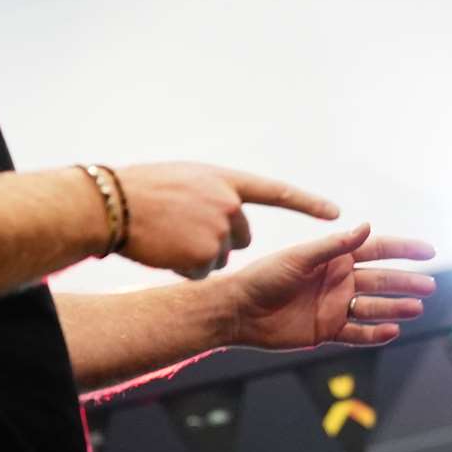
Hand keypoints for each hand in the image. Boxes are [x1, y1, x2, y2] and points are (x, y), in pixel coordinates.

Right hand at [114, 162, 338, 279]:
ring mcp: (218, 232)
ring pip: (218, 257)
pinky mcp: (203, 258)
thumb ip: (214, 192)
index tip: (338, 215)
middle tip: (186, 230)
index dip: (308, 204)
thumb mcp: (186, 178)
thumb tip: (228, 209)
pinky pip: (201, 272)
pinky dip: (183, 268)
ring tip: (168, 236)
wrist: (113, 205)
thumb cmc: (142, 188)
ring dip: (196, 254)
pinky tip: (165, 251)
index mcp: (227, 181)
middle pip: (241, 237)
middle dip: (221, 240)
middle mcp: (229, 205)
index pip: (277, 192)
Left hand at [223, 223, 436, 349]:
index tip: (429, 251)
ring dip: (395, 307)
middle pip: (381, 280)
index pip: (377, 250)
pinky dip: (375, 333)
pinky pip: (358, 333)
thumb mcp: (300, 258)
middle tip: (429, 286)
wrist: (239, 311)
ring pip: (374, 307)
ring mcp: (335, 306)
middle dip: (405, 282)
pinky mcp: (327, 331)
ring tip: (416, 308)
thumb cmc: (265, 277)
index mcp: (334, 258)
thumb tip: (367, 226)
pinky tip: (393, 331)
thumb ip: (334, 245)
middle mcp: (339, 281)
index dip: (403, 250)